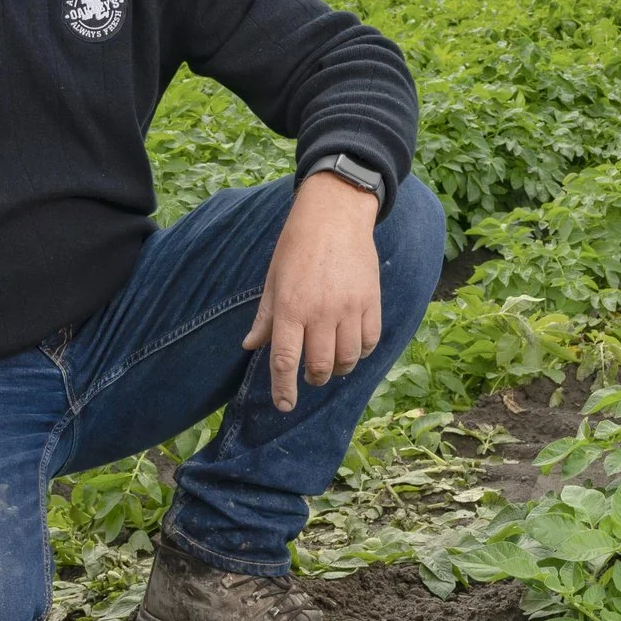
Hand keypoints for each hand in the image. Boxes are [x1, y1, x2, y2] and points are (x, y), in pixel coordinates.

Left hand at [243, 172, 383, 411]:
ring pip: (348, 358)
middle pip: (320, 365)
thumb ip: (264, 318)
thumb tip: (249, 346)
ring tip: (331, 364)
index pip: (285, 360)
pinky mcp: (371, 301)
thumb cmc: (297, 246)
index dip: (284, 389)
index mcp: (290, 307)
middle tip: (310, 375)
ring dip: (338, 369)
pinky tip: (353, 347)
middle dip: (313, 378)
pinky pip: (370, 341)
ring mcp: (349, 308)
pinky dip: (362, 352)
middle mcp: (320, 312)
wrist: (335, 215)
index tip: (285, 405)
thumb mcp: (273, 280)